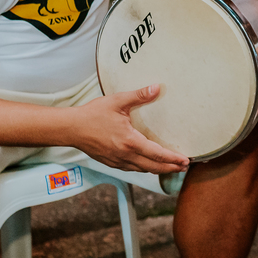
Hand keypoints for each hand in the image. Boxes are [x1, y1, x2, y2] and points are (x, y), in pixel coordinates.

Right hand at [70, 86, 189, 173]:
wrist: (71, 128)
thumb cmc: (93, 114)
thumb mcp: (117, 101)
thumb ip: (139, 96)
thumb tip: (157, 87)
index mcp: (130, 142)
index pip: (157, 154)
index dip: (173, 158)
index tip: (185, 160)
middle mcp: (126, 155)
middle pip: (154, 167)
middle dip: (171, 168)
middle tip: (184, 166)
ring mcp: (118, 161)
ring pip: (144, 170)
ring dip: (159, 170)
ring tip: (171, 167)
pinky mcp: (112, 163)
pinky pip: (133, 169)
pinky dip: (145, 168)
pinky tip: (149, 164)